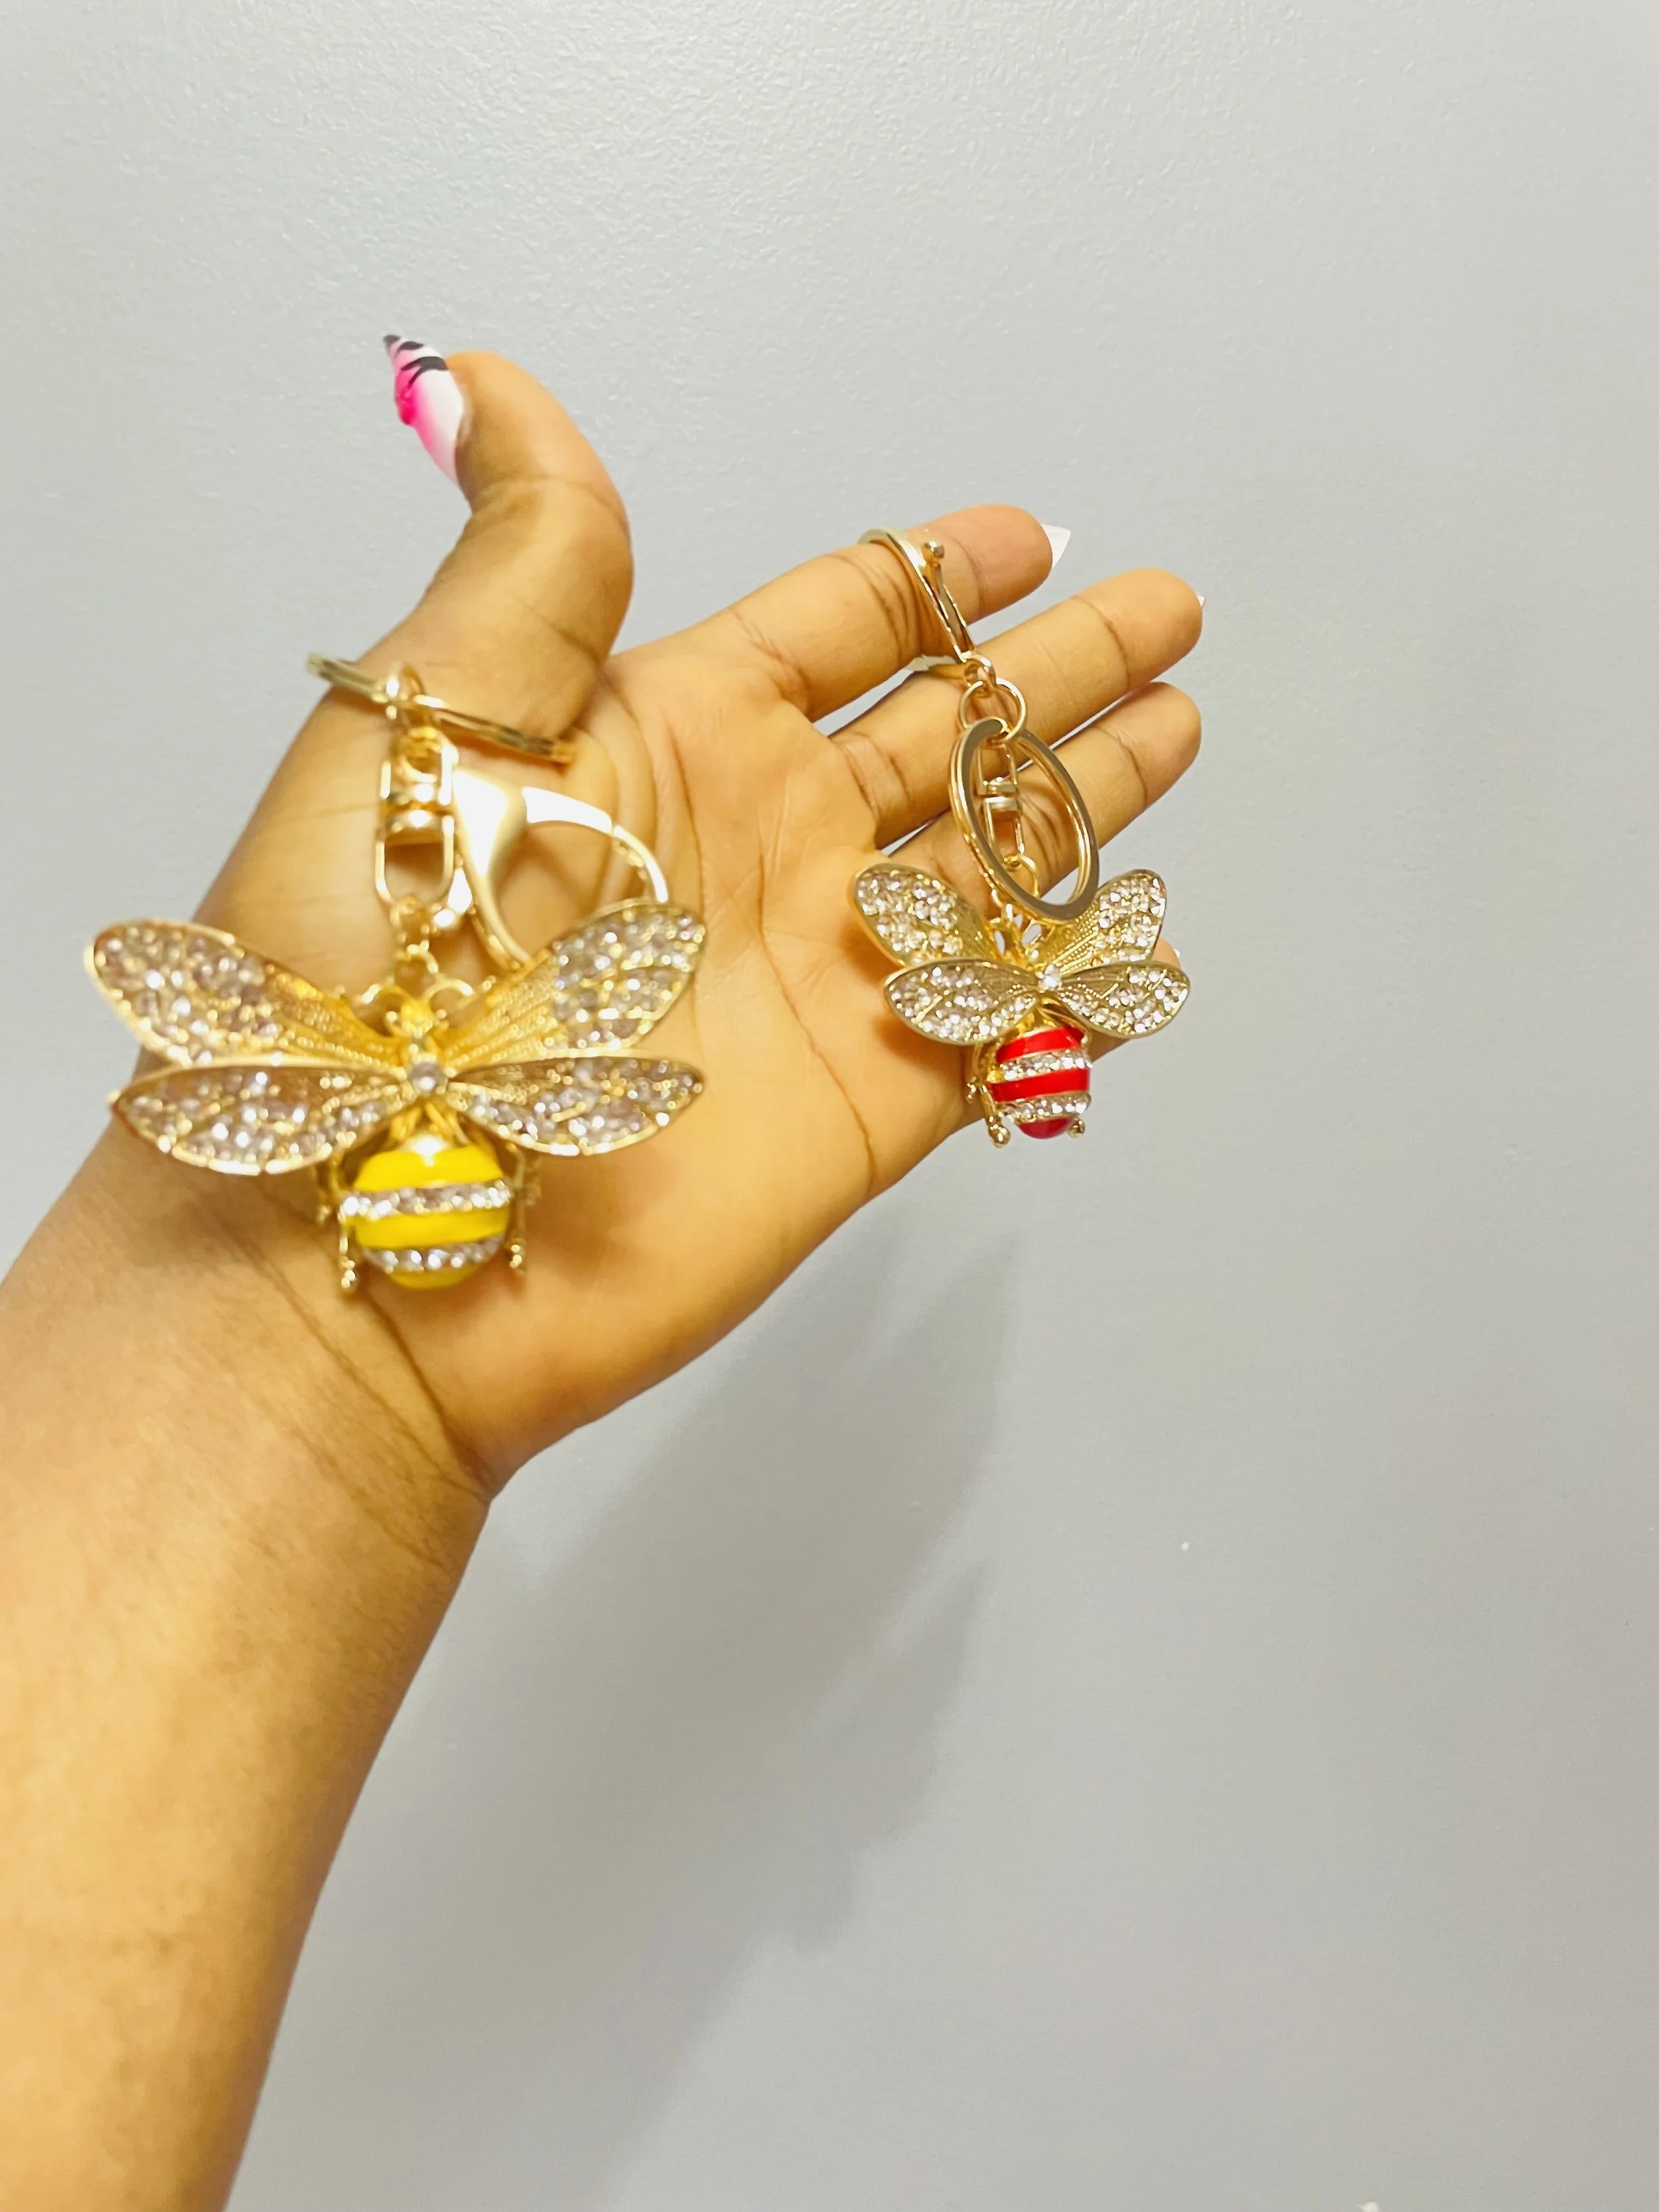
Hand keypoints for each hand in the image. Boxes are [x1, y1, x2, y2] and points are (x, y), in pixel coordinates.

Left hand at [163, 349, 1200, 1479]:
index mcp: (661, 735)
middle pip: (944, 734)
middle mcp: (759, 845)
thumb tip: (487, 378)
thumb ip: (528, 562)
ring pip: (990, 863)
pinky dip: (1072, 975)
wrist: (359, 1232)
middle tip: (1168, 607)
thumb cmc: (364, 962)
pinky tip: (1141, 925)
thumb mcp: (431, 722)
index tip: (1025, 533)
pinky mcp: (868, 1104)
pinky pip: (1000, 1020)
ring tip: (1182, 722)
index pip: (832, 628)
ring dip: (1083, 794)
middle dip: (1055, 670)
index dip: (929, 577)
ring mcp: (822, 976)